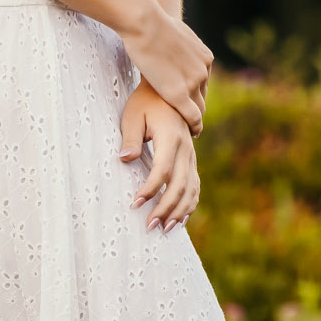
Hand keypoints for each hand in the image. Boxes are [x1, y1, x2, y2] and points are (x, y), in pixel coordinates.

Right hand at [117, 3, 211, 135]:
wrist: (145, 24)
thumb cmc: (152, 24)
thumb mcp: (176, 31)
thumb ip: (180, 42)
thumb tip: (173, 40)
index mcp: (205, 57)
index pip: (203, 82)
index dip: (194, 93)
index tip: (188, 102)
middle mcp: (204, 70)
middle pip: (203, 96)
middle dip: (195, 107)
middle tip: (187, 120)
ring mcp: (193, 82)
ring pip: (199, 108)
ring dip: (194, 119)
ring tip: (187, 129)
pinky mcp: (179, 94)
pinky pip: (192, 116)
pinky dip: (193, 126)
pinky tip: (191, 133)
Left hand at [119, 80, 200, 231]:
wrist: (169, 91)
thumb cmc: (145, 102)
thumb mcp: (132, 115)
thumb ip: (130, 138)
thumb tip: (125, 160)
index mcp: (170, 136)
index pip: (162, 170)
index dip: (149, 190)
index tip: (134, 204)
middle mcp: (185, 148)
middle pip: (179, 185)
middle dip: (164, 208)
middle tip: (149, 226)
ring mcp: (191, 155)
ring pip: (190, 189)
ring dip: (179, 211)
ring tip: (164, 229)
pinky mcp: (191, 159)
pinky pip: (195, 185)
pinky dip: (189, 204)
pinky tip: (180, 219)